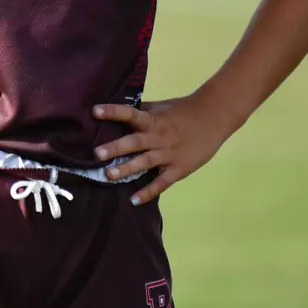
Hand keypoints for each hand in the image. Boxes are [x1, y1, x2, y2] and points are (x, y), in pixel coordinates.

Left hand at [92, 96, 231, 205]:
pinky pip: (162, 182)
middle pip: (135, 141)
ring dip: (127, 168)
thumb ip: (140, 111)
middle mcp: (158, 136)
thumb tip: (114, 111)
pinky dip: (148, 192)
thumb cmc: (182, 111)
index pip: (130, 113)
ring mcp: (169, 153)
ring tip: (109, 175)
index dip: (113, 112)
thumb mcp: (160, 107)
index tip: (94, 111)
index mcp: (152, 119)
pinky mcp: (179, 168)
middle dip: (116, 147)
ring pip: (145, 162)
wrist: (213, 118)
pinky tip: (134, 200)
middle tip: (96, 153)